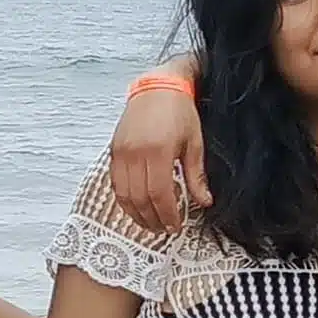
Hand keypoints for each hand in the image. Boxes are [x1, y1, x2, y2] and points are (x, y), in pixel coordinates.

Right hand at [109, 82, 208, 228]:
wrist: (157, 88)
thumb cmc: (180, 113)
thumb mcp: (194, 143)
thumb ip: (196, 175)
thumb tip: (204, 202)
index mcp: (158, 151)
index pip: (159, 193)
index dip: (167, 214)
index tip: (175, 226)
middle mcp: (135, 153)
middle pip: (139, 198)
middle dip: (152, 219)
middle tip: (164, 230)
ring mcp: (121, 152)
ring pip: (123, 193)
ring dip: (136, 214)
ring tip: (150, 224)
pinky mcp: (113, 150)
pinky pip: (115, 183)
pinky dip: (124, 199)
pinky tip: (136, 207)